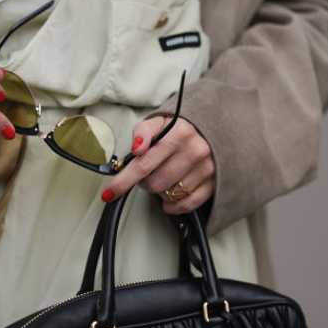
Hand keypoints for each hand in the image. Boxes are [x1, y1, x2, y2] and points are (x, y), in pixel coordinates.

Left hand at [100, 115, 214, 214]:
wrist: (218, 126)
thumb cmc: (182, 127)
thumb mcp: (160, 121)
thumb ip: (142, 131)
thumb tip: (136, 148)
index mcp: (179, 133)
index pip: (143, 164)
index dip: (123, 181)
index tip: (109, 193)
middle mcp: (195, 150)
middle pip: (154, 184)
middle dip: (144, 182)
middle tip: (148, 173)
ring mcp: (206, 168)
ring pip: (169, 195)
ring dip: (160, 191)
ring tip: (164, 176)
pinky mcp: (214, 182)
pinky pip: (187, 204)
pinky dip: (174, 206)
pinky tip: (170, 199)